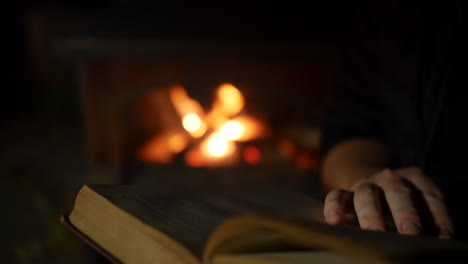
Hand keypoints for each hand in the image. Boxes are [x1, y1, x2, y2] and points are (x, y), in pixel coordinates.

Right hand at [323, 167, 453, 238]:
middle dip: (405, 214)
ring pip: (366, 195)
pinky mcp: (345, 193)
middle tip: (411, 233)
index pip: (429, 195)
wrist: (373, 185)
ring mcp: (365, 184)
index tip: (445, 235)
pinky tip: (334, 221)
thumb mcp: (418, 204)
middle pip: (398, 194)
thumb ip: (427, 218)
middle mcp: (389, 178)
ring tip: (375, 232)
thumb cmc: (402, 204)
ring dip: (371, 214)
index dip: (438, 215)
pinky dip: (334, 207)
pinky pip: (336, 196)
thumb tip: (439, 240)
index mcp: (414, 178)